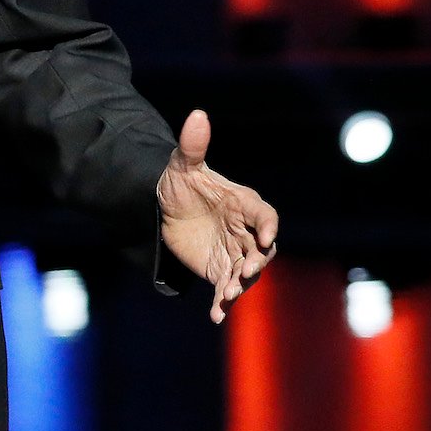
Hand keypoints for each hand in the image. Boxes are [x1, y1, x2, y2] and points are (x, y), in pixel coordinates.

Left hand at [157, 109, 278, 323]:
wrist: (163, 209)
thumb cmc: (179, 183)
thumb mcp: (181, 165)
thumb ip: (192, 145)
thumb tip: (197, 114)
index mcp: (243, 203)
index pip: (264, 215)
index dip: (268, 226)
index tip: (266, 237)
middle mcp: (244, 230)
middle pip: (261, 250)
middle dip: (257, 262)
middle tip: (246, 272)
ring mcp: (234, 252)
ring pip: (246, 272)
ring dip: (240, 284)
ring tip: (227, 294)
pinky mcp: (219, 270)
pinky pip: (226, 288)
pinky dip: (222, 303)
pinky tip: (214, 316)